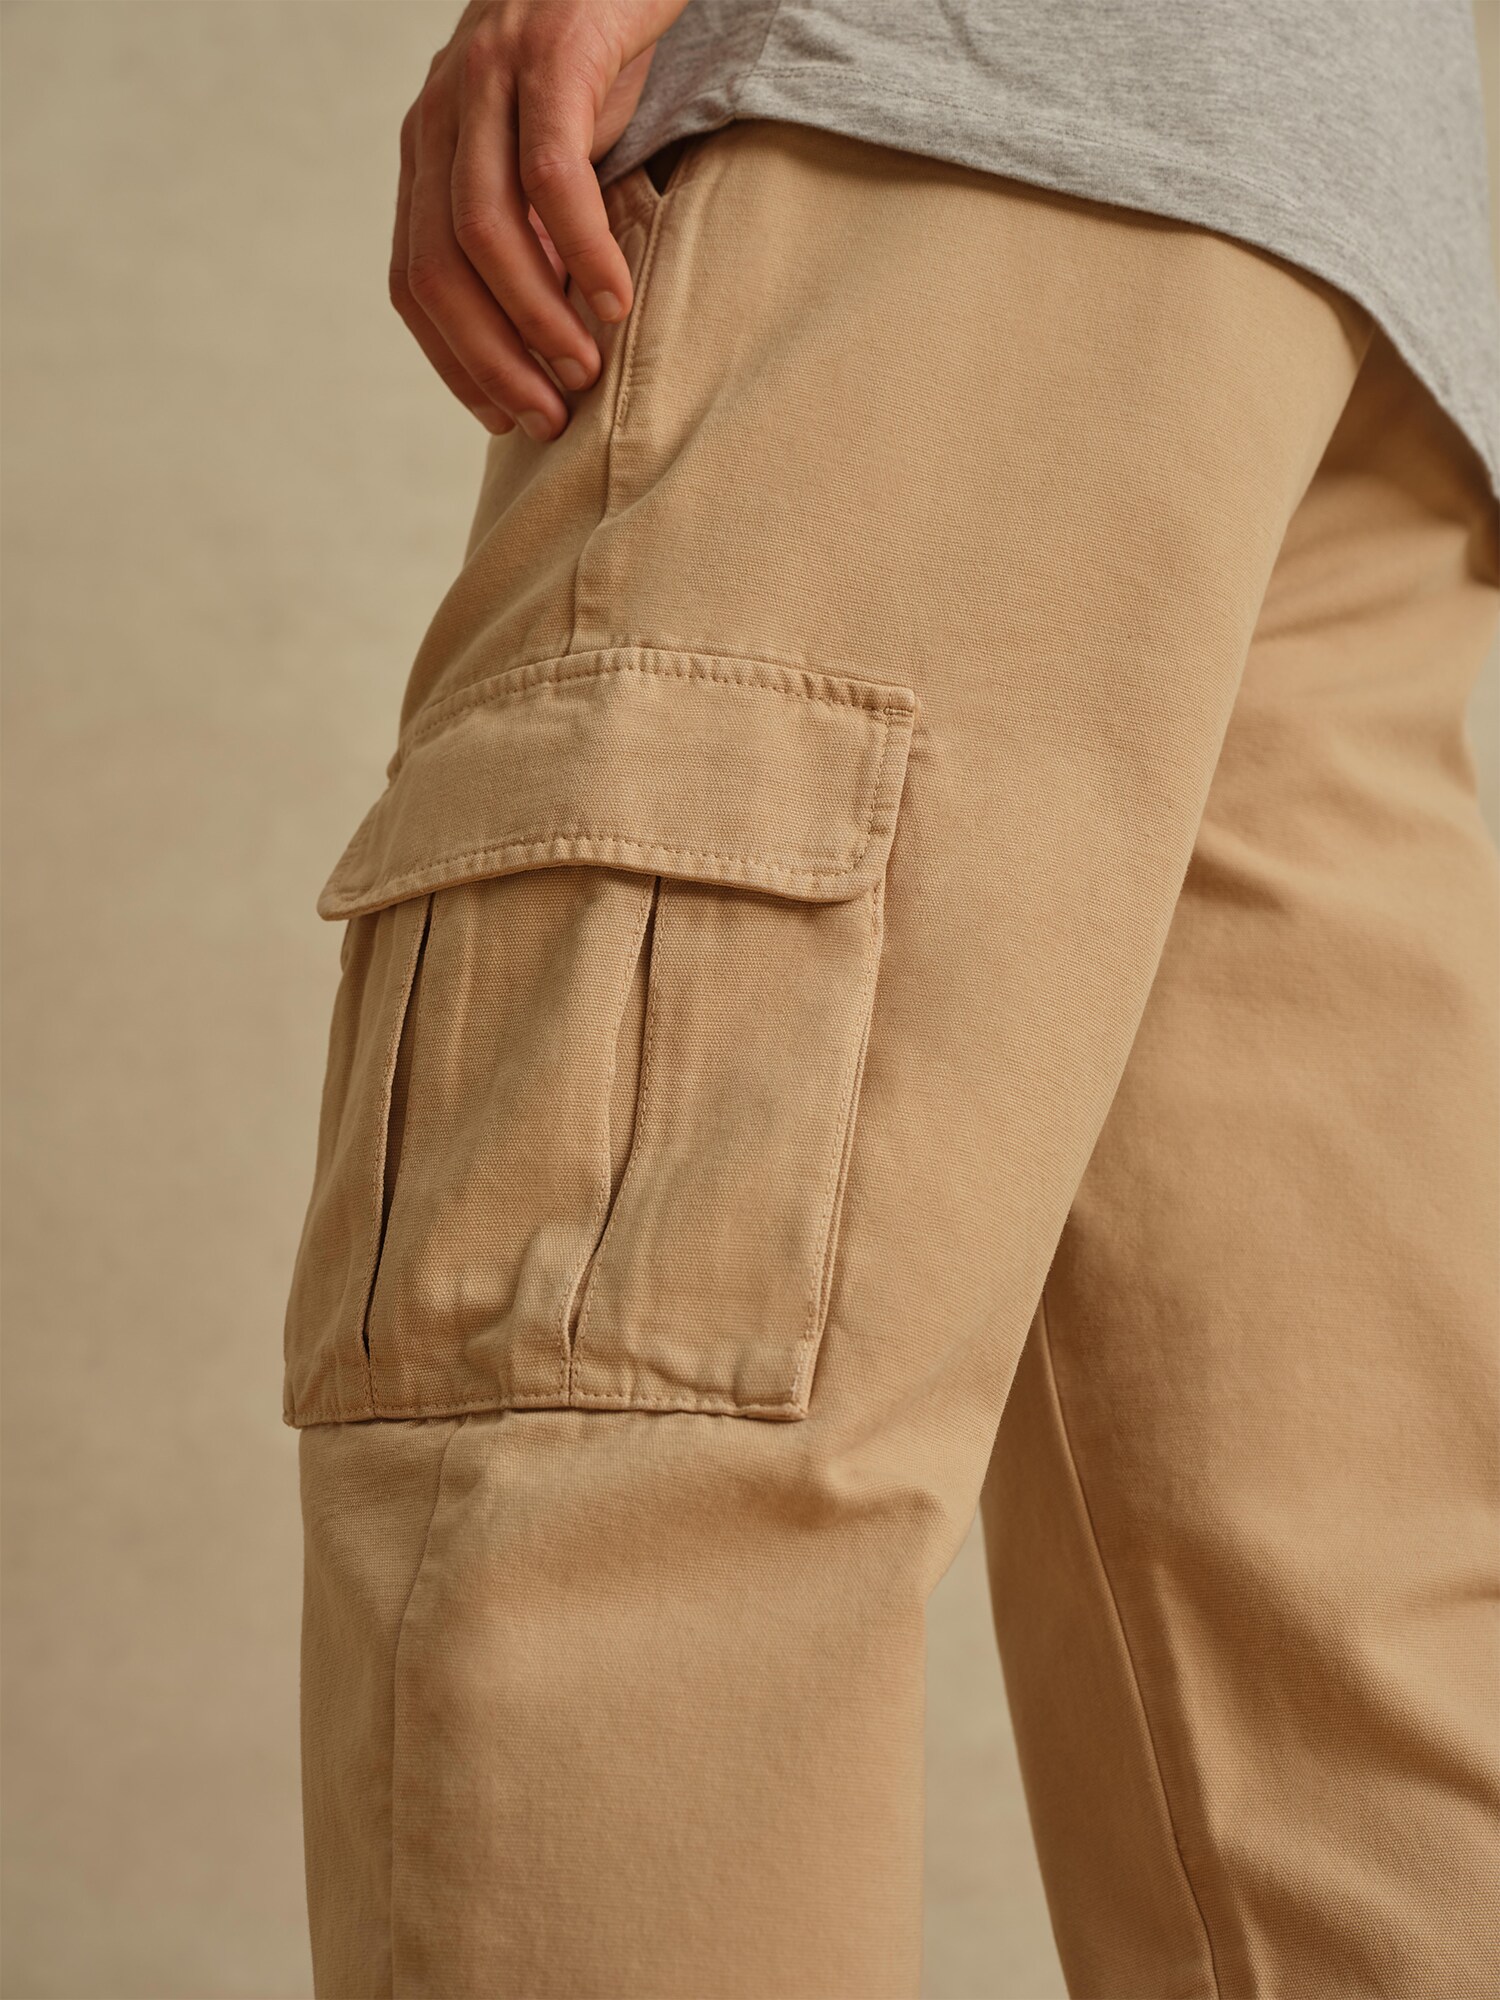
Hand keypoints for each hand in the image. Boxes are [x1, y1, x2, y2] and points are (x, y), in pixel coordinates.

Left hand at [390, 0, 690, 439]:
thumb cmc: (597, 64)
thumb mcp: (545, 156)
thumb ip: (529, 234)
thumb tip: (544, 345)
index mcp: (429, 152)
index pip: (412, 281)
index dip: (454, 362)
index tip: (503, 421)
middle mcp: (440, 114)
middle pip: (438, 266)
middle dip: (491, 358)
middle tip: (547, 416)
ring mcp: (487, 78)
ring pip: (483, 228)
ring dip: (534, 316)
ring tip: (583, 367)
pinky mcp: (549, 53)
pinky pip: (549, 173)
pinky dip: (580, 247)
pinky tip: (614, 298)